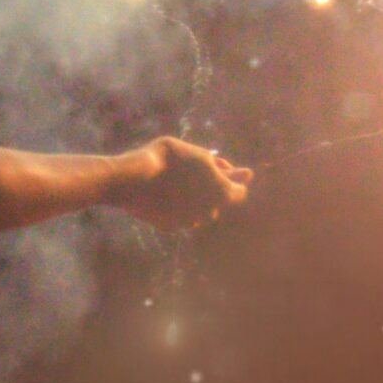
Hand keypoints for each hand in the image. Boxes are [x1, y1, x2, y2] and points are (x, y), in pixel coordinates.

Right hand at [115, 137, 253, 231]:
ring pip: (199, 212)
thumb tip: (248, 174)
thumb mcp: (199, 155)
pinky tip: (163, 193)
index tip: (222, 172)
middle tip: (194, 172)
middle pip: (218, 203)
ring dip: (194, 200)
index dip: (233, 181)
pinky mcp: (169, 227)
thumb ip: (221, 166)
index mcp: (222, 193)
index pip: (239, 193)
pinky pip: (179, 217)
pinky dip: (176, 207)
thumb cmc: (169, 160)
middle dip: (211, 190)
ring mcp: (189, 222)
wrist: (135, 179)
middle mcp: (209, 212)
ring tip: (176, 180)